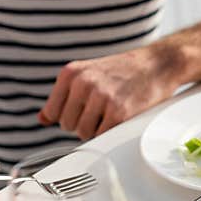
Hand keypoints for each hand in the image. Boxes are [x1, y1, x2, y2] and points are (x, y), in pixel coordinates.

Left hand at [39, 42, 186, 139]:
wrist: (158, 64)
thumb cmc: (124, 71)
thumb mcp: (89, 74)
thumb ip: (64, 96)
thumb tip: (42, 118)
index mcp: (71, 73)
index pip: (53, 112)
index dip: (69, 116)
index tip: (83, 112)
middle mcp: (83, 83)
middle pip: (68, 125)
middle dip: (83, 124)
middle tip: (103, 112)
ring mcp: (101, 98)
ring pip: (84, 133)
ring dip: (98, 130)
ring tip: (112, 115)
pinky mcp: (119, 112)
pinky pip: (103, 136)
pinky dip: (111, 132)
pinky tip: (121, 119)